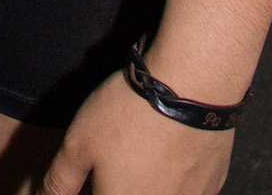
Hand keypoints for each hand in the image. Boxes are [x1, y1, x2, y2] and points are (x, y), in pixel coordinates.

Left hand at [41, 72, 234, 194]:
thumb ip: (59, 182)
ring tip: (137, 152)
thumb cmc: (127, 116)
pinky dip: (172, 180)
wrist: (192, 87)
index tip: (84, 177)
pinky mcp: (212, 188)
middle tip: (110, 160)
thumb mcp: (78, 145)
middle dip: (114, 184)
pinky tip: (166, 150)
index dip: (84, 189)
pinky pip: (184, 192)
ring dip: (143, 182)